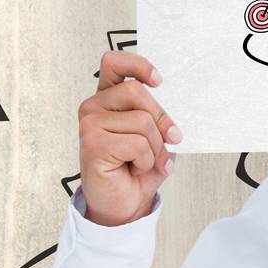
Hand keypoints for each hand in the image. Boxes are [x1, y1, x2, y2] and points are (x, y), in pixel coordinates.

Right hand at [77, 51, 179, 227]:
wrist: (124, 204)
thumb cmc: (137, 168)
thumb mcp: (154, 136)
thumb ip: (157, 116)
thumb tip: (178, 105)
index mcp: (108, 97)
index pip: (114, 63)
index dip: (138, 64)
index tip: (159, 81)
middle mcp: (94, 107)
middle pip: (137, 91)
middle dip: (162, 118)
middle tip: (173, 139)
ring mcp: (89, 124)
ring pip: (141, 121)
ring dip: (156, 146)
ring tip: (148, 160)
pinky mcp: (92, 144)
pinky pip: (137, 143)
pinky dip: (146, 159)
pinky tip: (135, 168)